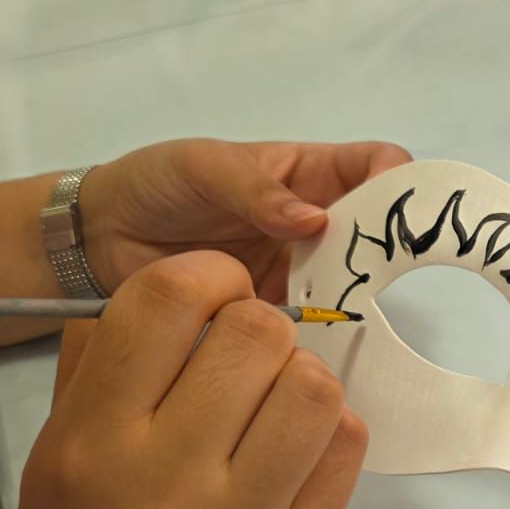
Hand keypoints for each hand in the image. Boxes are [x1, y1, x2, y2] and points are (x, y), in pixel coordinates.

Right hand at [12, 252, 366, 508]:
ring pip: (314, 385)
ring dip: (300, 375)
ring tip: (273, 401)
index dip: (207, 275)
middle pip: (254, 334)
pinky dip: (331, 428)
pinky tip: (298, 446)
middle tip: (245, 355)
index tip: (214, 294)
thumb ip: (95, 367)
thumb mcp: (51, 463)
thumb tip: (174, 290)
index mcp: (90, 446)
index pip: (165, 303)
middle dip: (257, 325)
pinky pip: (347, 447)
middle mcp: (165, 481)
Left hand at [77, 138, 410, 302]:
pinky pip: (311, 320)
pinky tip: (324, 341)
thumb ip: (256, 190)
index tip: (407, 209)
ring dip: (355, 295)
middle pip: (372, 232)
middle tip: (387, 271)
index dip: (398, 181)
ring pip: (347, 281)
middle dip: (387, 248)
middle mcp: (313, 223)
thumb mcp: (203, 168)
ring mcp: (296, 269)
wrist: (103, 238)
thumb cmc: (157, 183)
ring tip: (356, 310)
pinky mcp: (275, 310)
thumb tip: (316, 221)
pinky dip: (321, 331)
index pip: (372, 167)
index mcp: (306, 173)